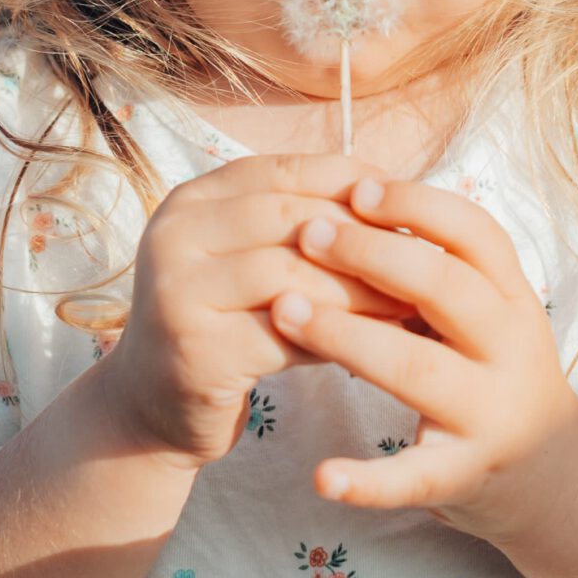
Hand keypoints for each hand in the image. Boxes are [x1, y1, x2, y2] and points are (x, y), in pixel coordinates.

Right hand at [95, 153, 419, 467]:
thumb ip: (302, 226)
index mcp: (192, 198)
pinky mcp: (194, 347)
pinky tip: (375, 347)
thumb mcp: (252, 261)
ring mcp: (176, 289)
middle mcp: (173, 232)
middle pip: (290, 217)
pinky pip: (284, 332)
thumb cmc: (224, 326)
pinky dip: (336, 336)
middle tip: (425, 261)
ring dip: (360, 289)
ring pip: (291, 273)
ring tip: (412, 305)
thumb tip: (402, 198)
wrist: (152, 408)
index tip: (412, 205)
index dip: (354, 182)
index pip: (286, 170)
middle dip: (364, 238)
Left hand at [269, 172, 577, 533]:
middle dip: (373, 256)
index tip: (357, 188)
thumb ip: (433, 266)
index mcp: (513, 297)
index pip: (477, 234)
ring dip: (349, 338)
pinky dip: (368, 480)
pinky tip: (322, 476)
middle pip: (446, 288)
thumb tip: (347, 197)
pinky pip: (414, 478)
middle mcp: (511, 348)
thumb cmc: (490, 368)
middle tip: (306, 235)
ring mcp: (490, 413)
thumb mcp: (484, 309)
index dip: (418, 206)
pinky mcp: (464, 474)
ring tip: (285, 312)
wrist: (549, 470)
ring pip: (419, 369)